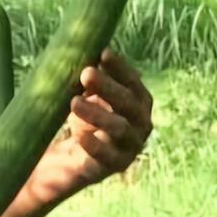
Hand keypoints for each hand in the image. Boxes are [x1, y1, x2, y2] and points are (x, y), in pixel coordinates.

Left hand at [60, 50, 153, 183]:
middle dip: (107, 87)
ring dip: (97, 114)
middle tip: (85, 74)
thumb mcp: (91, 95)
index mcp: (139, 100)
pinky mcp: (117, 165)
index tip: (102, 53)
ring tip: (74, 102)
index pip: (132, 81)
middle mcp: (142, 121)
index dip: (119, 67)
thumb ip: (92, 79)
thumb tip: (80, 52)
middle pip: (128, 102)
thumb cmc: (88, 117)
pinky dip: (94, 145)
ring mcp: (132, 145)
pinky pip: (108, 157)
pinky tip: (79, 135)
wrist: (80, 158)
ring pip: (120, 128)